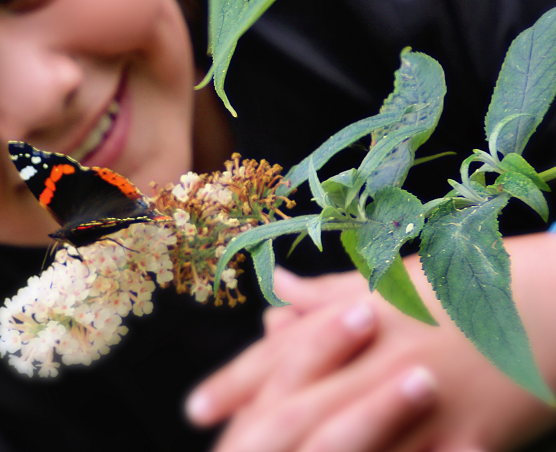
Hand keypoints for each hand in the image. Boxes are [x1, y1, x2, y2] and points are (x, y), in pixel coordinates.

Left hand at [185, 233, 555, 451]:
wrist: (555, 302)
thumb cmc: (473, 285)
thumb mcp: (397, 282)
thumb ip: (331, 295)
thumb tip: (276, 291)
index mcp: (361, 320)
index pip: (282, 355)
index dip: (236, 383)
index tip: (197, 408)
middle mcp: (382, 361)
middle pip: (304, 404)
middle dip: (253, 433)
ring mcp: (426, 402)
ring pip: (355, 442)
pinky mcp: (472, 437)